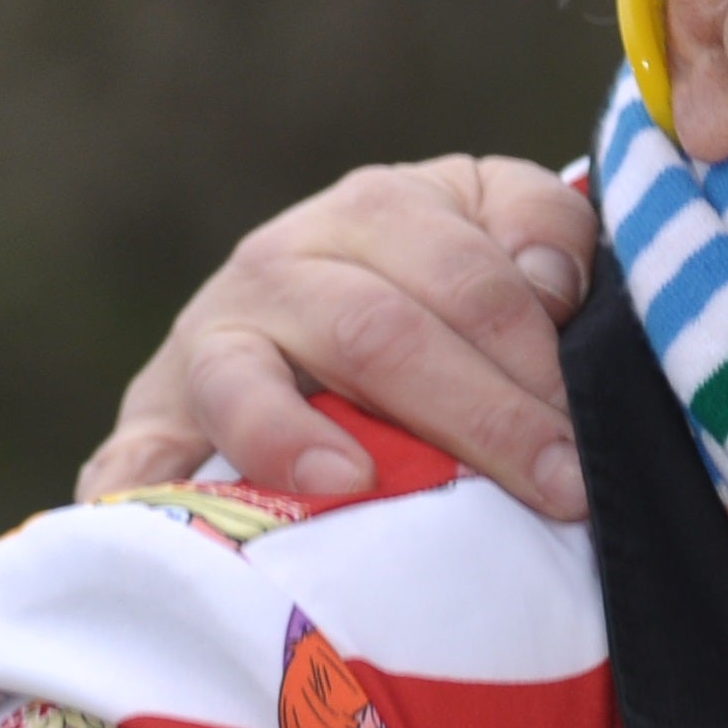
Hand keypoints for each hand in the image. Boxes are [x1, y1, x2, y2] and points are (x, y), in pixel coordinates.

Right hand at [76, 156, 596, 519]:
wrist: (297, 312)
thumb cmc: (435, 286)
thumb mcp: (497, 225)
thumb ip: (542, 230)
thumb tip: (551, 288)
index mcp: (378, 209)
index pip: (467, 278)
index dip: (534, 360)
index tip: (588, 444)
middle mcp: (283, 262)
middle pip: (378, 333)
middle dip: (477, 418)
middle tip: (554, 493)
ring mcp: (209, 342)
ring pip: (248, 379)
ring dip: (296, 439)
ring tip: (354, 487)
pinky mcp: (154, 417)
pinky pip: (138, 453)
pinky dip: (141, 489)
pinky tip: (158, 518)